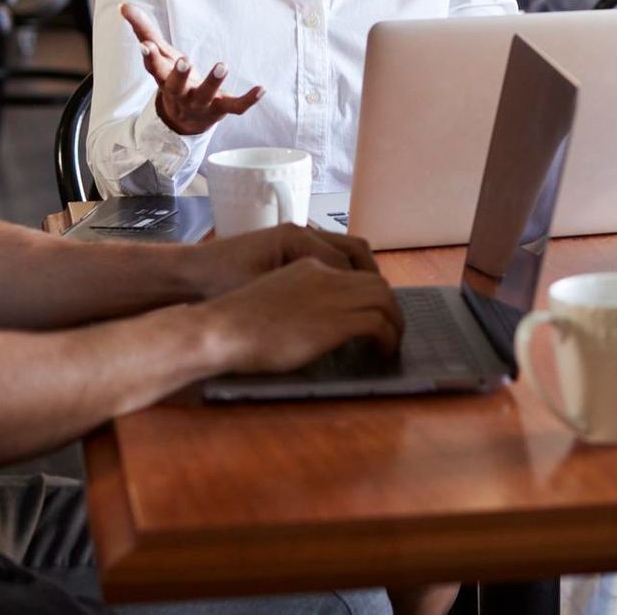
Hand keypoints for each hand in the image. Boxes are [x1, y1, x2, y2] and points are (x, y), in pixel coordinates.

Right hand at [120, 2, 262, 136]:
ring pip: (206, 94)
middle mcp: (181, 93)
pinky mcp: (221, 109)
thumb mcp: (160, 56)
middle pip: (176, 85)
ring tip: (222, 64)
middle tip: (184, 60)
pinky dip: (248, 100)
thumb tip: (124, 5)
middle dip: (179, 73)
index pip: (154, 68)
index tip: (145, 46)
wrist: (185, 121)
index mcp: (164, 79)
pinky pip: (235, 107)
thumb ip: (144, 30)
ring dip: (213, 81)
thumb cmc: (173, 79)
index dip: (149, 57)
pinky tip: (261, 89)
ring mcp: (201, 102)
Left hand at [196, 222, 379, 293]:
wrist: (188, 276)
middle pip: (355, 250)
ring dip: (360, 277)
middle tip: (383, 311)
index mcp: (296, 237)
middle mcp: (302, 233)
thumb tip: (342, 307)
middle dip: (372, 280)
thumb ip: (303, 297)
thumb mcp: (263, 293)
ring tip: (368, 307)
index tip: (376, 319)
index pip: (346, 263)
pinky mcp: (289, 251)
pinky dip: (343, 276)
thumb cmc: (219, 285)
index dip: (363, 293)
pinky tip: (340, 301)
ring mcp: (296, 239)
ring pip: (346, 252)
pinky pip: (329, 258)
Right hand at [210, 257, 402, 373]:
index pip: (353, 270)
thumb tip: (312, 320)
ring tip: (391, 341)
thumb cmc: (235, 321)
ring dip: (394, 321)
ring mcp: (331, 297)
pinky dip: (388, 337)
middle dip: (389, 305)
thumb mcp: (273, 297)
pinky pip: (378, 323)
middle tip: (390, 327)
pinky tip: (382, 351)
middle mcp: (324, 275)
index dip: (369, 292)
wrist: (222, 329)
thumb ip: (297, 298)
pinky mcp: (334, 322)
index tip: (371, 312)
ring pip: (384, 298)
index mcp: (308, 266)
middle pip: (376, 281)